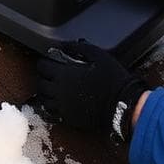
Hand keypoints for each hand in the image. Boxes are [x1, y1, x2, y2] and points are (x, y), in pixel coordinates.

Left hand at [33, 39, 147, 143]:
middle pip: (40, 83)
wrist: (122, 105)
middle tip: (53, 74)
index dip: (45, 62)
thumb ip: (79, 47)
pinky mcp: (68, 118)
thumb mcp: (98, 55)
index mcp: (64, 75)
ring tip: (55, 88)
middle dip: (44, 77)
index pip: (42, 66)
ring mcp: (62, 107)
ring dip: (47, 92)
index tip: (50, 61)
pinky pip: (52, 112)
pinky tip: (61, 101)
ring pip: (44, 99)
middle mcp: (59, 91)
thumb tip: (64, 45)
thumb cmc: (112, 79)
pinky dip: (53, 106)